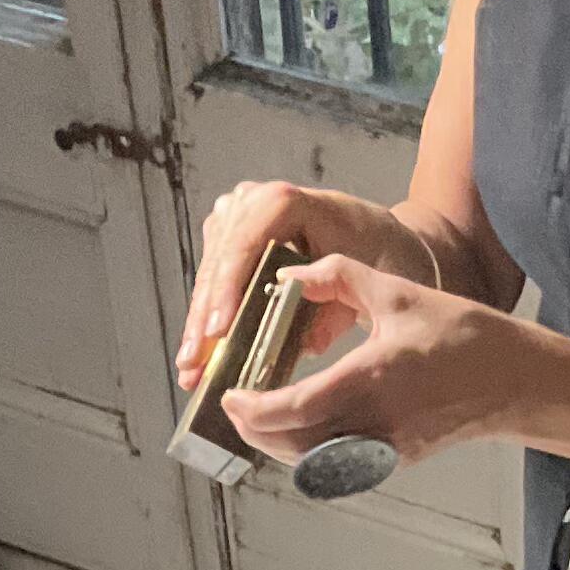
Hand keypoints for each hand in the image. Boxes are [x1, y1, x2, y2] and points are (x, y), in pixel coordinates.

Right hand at [175, 181, 411, 386]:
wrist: (378, 238)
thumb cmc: (376, 252)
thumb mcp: (364, 280)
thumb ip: (333, 311)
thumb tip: (305, 347)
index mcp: (284, 202)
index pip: (244, 246)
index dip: (227, 290)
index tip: (218, 332)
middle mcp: (252, 201)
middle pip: (220, 264)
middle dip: (205, 318)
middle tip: (194, 365)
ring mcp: (236, 216)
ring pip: (209, 274)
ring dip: (199, 323)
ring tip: (191, 368)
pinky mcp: (231, 238)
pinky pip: (214, 280)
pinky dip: (208, 318)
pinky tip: (199, 354)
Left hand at [222, 250, 521, 469]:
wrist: (513, 381)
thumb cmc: (464, 336)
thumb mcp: (399, 291)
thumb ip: (338, 276)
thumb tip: (290, 276)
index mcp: (373, 379)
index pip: (296, 408)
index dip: (253, 410)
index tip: (231, 396)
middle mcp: (376, 423)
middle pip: (293, 445)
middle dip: (255, 430)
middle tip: (236, 406)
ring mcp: (385, 448)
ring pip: (310, 462)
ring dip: (278, 443)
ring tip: (260, 416)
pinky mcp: (393, 460)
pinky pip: (335, 464)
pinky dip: (308, 450)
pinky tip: (299, 425)